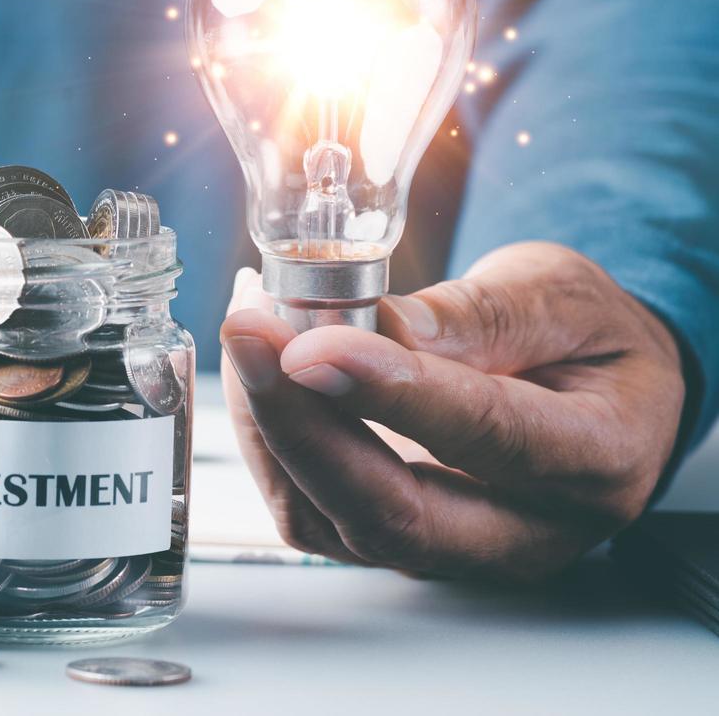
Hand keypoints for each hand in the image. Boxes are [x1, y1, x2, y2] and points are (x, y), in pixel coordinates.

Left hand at [220, 241, 684, 579]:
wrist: (594, 390)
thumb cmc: (586, 341)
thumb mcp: (557, 294)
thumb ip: (476, 313)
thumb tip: (376, 324)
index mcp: (594, 458)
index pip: (486, 436)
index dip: (389, 392)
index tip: (312, 344)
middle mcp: (522, 531)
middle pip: (391, 511)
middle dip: (299, 424)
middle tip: (248, 335)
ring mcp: (450, 549)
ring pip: (331, 518)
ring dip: (269, 426)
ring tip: (250, 328)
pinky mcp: (392, 539)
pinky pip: (309, 508)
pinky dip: (268, 437)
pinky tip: (259, 366)